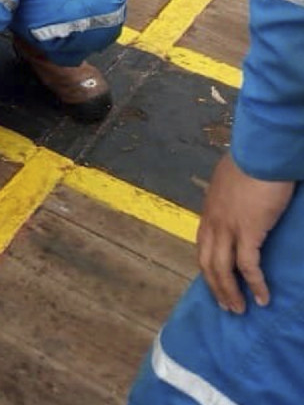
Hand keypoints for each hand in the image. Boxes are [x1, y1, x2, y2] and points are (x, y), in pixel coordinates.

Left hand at [197, 153, 294, 312]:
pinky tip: (262, 298)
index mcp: (209, 211)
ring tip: (239, 309)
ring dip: (230, 292)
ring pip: (222, 269)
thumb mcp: (230, 183)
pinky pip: (248, 266)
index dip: (208, 266)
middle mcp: (213, 222)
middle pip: (207, 261)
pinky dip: (254, 284)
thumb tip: (237, 204)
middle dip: (216, 286)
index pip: (202, 245)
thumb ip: (229, 198)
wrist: (259, 154)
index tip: (215, 282)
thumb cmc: (250, 164)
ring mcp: (228, 228)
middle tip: (226, 305)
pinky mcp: (248, 232)